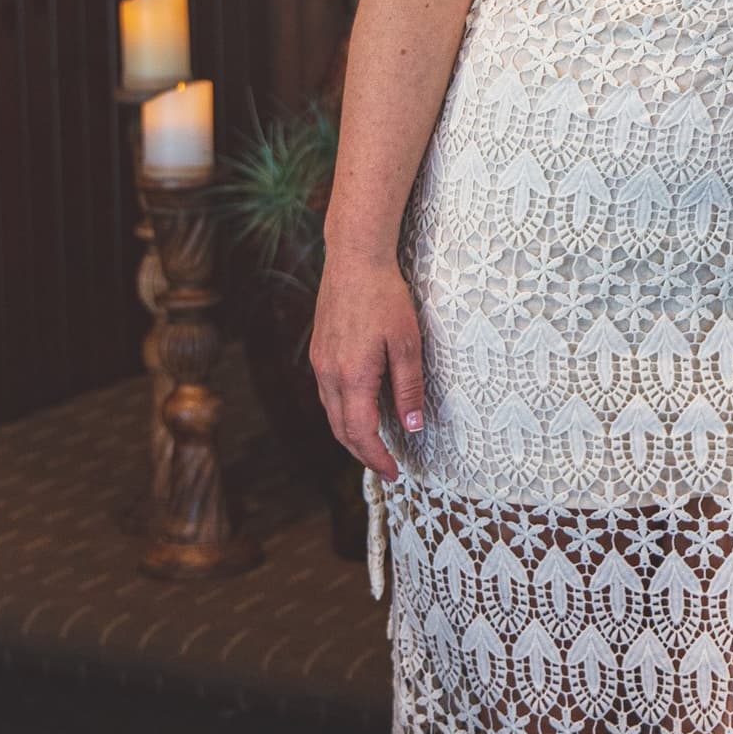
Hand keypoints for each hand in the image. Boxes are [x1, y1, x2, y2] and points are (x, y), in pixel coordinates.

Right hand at [311, 249, 424, 477]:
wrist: (354, 260)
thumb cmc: (385, 298)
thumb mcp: (407, 344)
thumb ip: (409, 389)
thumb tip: (413, 426)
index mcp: (352, 377)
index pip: (361, 434)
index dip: (377, 459)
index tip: (394, 473)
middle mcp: (329, 375)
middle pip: (341, 431)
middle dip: (363, 455)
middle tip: (387, 468)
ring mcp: (320, 363)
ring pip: (331, 414)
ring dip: (351, 435)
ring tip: (375, 446)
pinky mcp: (319, 352)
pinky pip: (328, 394)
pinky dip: (343, 413)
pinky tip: (360, 411)